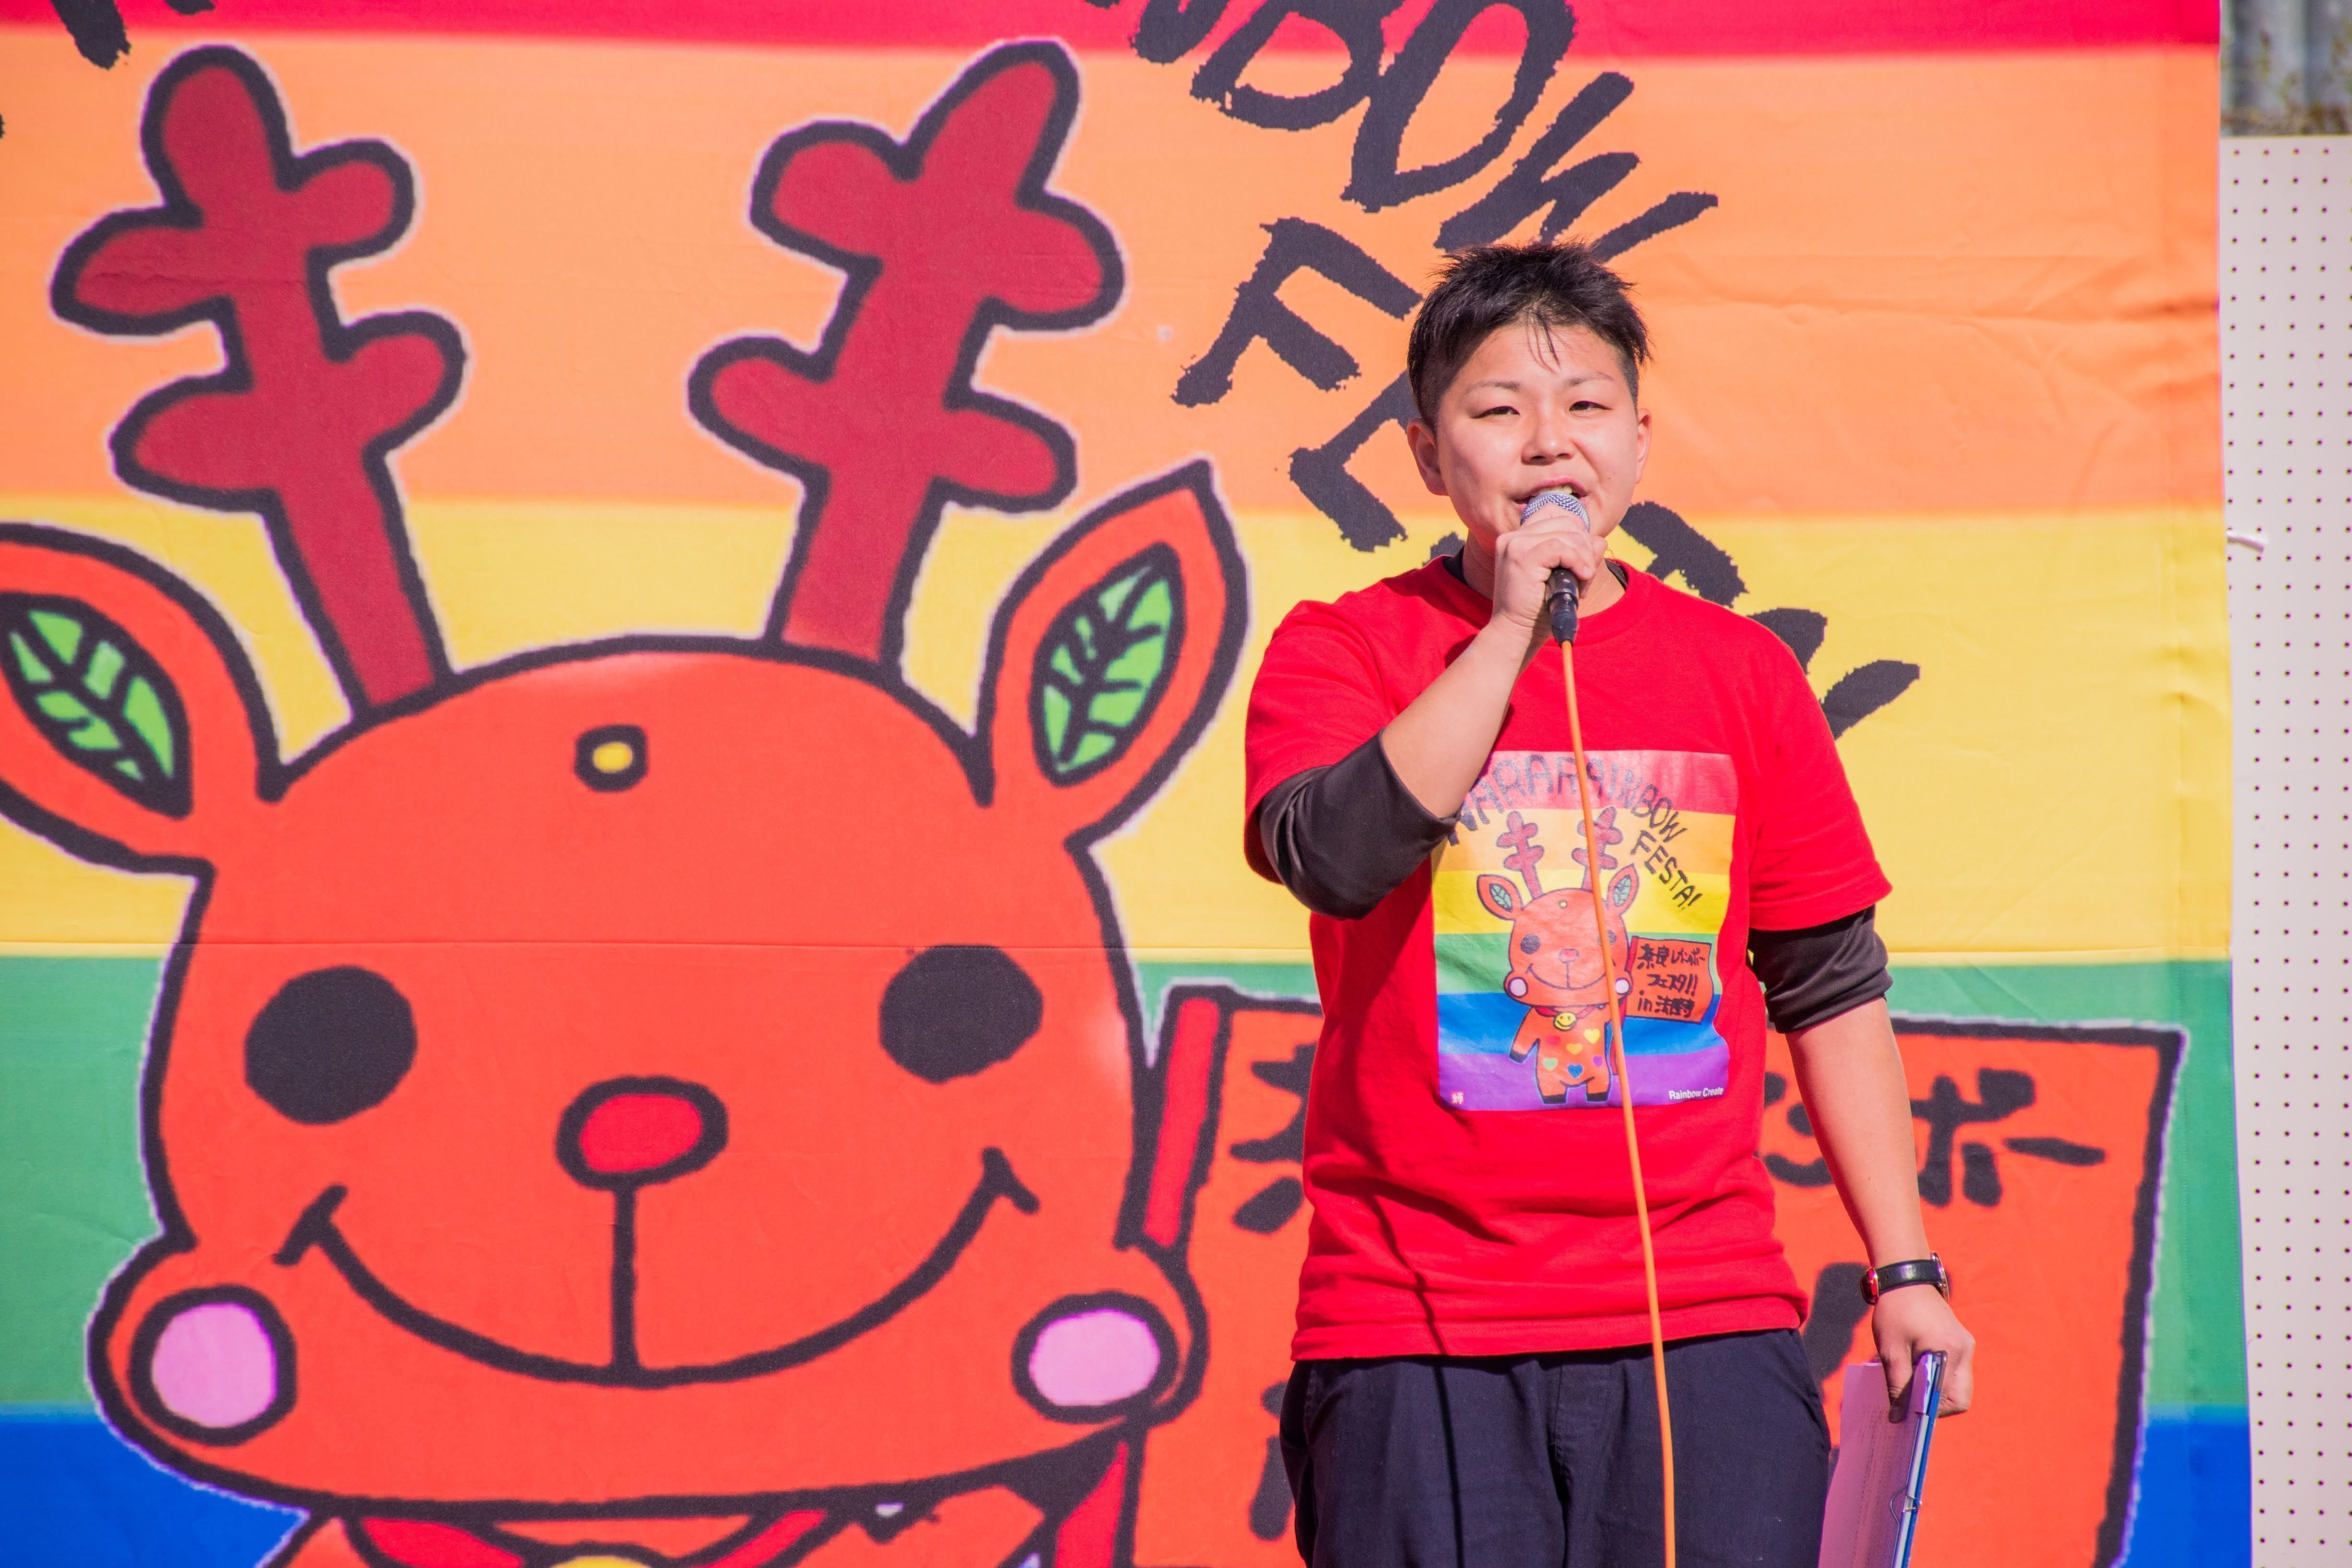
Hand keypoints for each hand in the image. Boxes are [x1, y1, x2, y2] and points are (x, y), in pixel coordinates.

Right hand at [1482, 507, 1610, 659]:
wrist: (1515, 634)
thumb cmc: (1538, 610)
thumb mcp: (1564, 577)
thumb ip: (1580, 555)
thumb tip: (1599, 540)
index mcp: (1518, 538)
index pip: (1556, 513)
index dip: (1577, 531)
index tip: (1580, 559)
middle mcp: (1514, 537)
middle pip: (1567, 521)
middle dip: (1585, 547)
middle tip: (1584, 575)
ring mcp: (1515, 544)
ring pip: (1568, 533)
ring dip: (1584, 557)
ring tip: (1582, 581)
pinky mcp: (1522, 556)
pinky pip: (1562, 547)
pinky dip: (1578, 561)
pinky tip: (1581, 578)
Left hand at [1870, 1284, 1973, 1414]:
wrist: (1905, 1278)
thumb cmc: (1895, 1311)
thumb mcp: (1890, 1351)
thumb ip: (1898, 1386)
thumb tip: (1899, 1418)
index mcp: (1949, 1351)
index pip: (1949, 1399)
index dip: (1931, 1412)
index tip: (1909, 1415)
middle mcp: (1965, 1350)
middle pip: (1961, 1397)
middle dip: (1937, 1406)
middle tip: (1910, 1403)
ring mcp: (1966, 1345)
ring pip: (1959, 1386)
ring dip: (1937, 1392)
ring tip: (1911, 1385)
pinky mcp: (1961, 1341)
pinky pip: (1956, 1371)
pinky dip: (1940, 1378)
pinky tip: (1917, 1371)